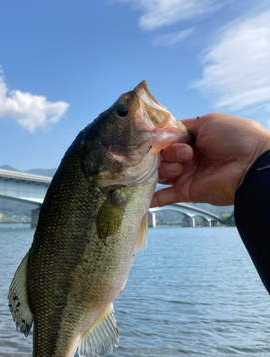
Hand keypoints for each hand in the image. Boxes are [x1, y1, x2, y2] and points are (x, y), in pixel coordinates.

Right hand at [151, 113, 269, 206]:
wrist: (250, 163)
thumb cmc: (234, 138)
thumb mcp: (208, 122)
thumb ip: (184, 126)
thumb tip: (164, 131)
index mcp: (194, 139)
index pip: (168, 139)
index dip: (162, 138)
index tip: (158, 138)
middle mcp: (188, 157)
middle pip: (162, 155)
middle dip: (169, 152)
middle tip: (185, 153)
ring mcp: (187, 175)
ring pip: (162, 172)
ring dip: (167, 168)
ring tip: (183, 166)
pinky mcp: (187, 191)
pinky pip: (166, 196)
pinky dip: (153, 199)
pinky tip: (141, 198)